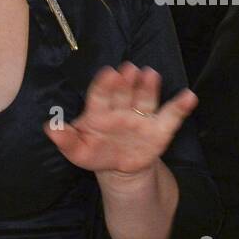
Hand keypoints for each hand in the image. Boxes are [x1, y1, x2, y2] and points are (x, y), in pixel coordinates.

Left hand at [45, 62, 196, 175]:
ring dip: (149, 87)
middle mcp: (122, 108)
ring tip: (151, 75)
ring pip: (145, 99)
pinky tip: (189, 96)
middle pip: (124, 93)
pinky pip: (171, 116)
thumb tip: (50, 128)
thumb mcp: (78, 151)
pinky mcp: (159, 129)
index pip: (101, 95)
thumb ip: (65, 140)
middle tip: (129, 69)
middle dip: (127, 82)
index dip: (104, 84)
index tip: (108, 73)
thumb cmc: (95, 152)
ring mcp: (141, 117)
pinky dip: (181, 106)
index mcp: (99, 111)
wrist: (119, 168)